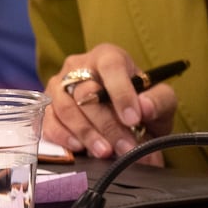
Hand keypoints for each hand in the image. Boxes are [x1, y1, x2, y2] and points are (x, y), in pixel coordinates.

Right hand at [41, 43, 177, 161]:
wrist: (123, 117)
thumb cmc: (141, 102)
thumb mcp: (160, 99)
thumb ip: (159, 100)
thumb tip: (145, 108)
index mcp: (109, 56)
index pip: (112, 67)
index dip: (122, 93)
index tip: (134, 119)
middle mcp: (78, 66)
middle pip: (87, 93)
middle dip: (108, 124)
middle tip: (124, 146)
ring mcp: (59, 87)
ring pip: (66, 109)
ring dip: (87, 134)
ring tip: (106, 152)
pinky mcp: (47, 108)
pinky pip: (49, 123)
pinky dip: (64, 137)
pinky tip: (80, 147)